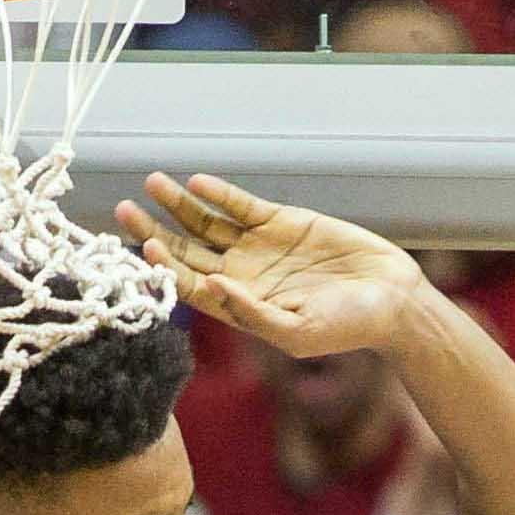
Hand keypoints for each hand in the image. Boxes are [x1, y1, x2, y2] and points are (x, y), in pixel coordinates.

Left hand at [120, 174, 431, 359]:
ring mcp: (257, 246)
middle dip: (153, 231)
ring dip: (177, 205)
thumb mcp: (299, 331)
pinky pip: (240, 205)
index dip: (164, 269)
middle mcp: (240, 275)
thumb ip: (253, 313)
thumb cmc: (347, 326)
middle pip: (186, 251)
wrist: (390, 298)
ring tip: (153, 183)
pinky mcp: (279, 221)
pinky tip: (196, 183)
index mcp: (239, 306)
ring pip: (205, 223)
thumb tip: (213, 286)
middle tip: (124, 211)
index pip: (189, 287)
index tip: (144, 250)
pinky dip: (219, 194)